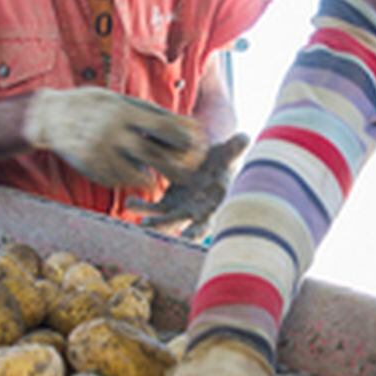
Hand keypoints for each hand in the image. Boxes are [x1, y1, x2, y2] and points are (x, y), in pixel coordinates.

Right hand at [21, 87, 205, 188]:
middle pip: (154, 154)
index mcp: (124, 111)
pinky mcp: (91, 168)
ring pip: (136, 174)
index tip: (198, 146)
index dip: (184, 139)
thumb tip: (187, 124)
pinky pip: (116, 180)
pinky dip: (126, 181)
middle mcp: (114, 131)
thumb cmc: (94, 105)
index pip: (164, 126)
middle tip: (188, 173)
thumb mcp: (121, 101)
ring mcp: (102, 152)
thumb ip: (150, 113)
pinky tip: (128, 179)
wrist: (50, 117)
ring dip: (150, 179)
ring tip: (156, 181)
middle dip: (174, 166)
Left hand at [129, 133, 249, 239]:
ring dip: (150, 220)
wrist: (212, 164)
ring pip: (163, 220)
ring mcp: (180, 210)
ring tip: (136, 214)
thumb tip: (245, 137)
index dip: (197, 231)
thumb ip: (235, 149)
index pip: (206, 224)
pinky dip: (142, 207)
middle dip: (165, 227)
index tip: (188, 237)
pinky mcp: (167, 203)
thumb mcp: (228, 154)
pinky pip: (153, 208)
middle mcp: (196, 213)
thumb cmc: (224, 162)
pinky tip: (130, 202)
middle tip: (150, 227)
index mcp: (213, 207)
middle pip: (180, 224)